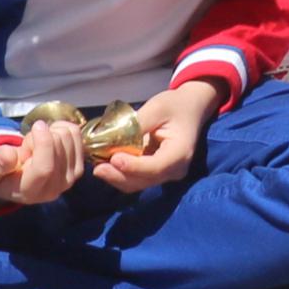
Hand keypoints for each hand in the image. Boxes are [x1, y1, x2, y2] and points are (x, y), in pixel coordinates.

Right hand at [0, 116, 85, 207]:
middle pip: (59, 147)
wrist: (11, 176)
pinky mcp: (77, 166)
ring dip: (51, 132)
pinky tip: (49, 137)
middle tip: (27, 146)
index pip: (45, 168)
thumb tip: (10, 156)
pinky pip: (76, 135)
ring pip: (68, 137)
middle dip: (41, 136)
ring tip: (35, 145)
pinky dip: (62, 128)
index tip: (36, 125)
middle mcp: (53, 189)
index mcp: (30, 191)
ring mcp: (69, 178)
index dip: (43, 142)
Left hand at [84, 80, 217, 196]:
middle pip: (144, 180)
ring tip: (98, 166)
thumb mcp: (157, 108)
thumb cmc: (175, 105)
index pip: (156, 166)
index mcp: (180, 152)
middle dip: (119, 175)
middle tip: (97, 167)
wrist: (190, 108)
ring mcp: (166, 174)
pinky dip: (120, 174)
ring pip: (138, 183)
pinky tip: (106, 165)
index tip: (114, 159)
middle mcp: (175, 169)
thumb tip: (110, 139)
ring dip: (116, 177)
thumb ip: (136, 124)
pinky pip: (136, 179)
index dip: (133, 166)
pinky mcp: (156, 174)